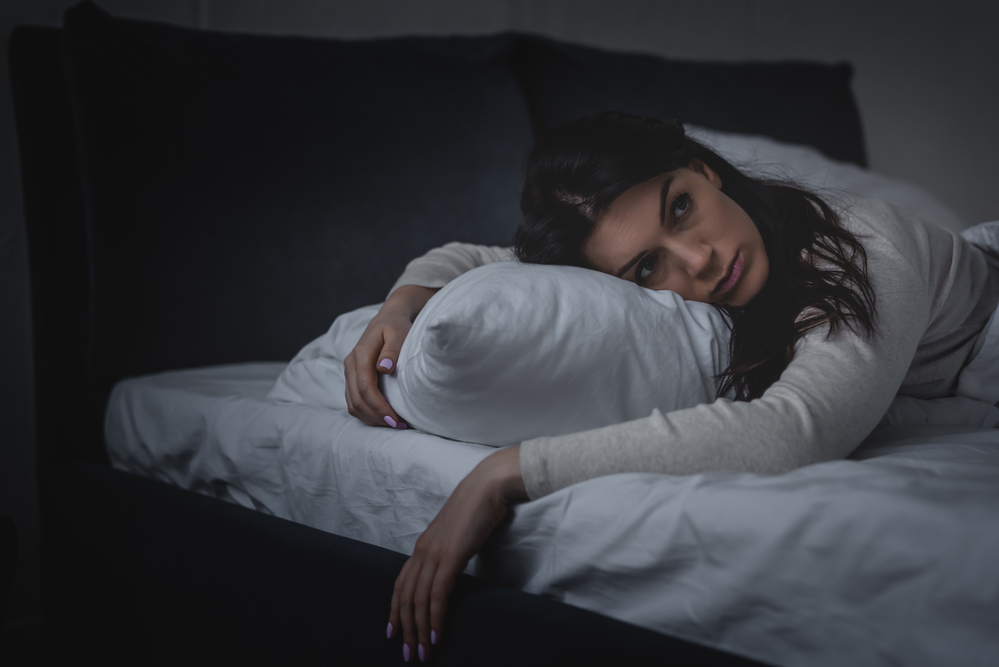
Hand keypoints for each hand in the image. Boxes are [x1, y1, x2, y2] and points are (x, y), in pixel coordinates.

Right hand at [344, 285, 437, 427]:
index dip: (378, 406)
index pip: (365, 387)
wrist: (387, 319)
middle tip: (398, 426)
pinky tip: (383, 417)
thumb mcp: (399, 333)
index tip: (395, 419)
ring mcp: (349, 372)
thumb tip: (384, 368)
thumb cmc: (396, 327)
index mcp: (360, 354)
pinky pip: (354, 401)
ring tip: (392, 424)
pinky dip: (366, 413)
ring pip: (353, 404)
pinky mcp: (352, 378)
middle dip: (376, 416)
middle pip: (356, 399)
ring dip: (370, 417)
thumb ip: (392, 350)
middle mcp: (351, 364)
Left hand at [387, 445, 526, 661]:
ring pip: (418, 600)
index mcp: (422, 545)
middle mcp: (422, 550)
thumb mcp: (457, 533)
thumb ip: (449, 550)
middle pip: (405, 596)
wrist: (488, 486)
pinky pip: (437, 594)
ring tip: (422, 652)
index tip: (394, 631)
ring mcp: (434, 553)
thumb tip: (451, 567)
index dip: (395, 610)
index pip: (401, 583)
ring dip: (419, 630)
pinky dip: (434, 617)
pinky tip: (436, 634)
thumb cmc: (478, 507)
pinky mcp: (450, 556)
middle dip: (405, 628)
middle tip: (408, 653)